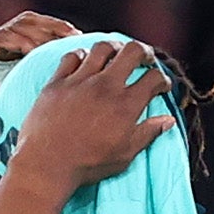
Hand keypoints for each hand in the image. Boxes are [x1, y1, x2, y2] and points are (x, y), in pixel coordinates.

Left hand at [9, 39, 174, 193]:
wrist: (45, 166)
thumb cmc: (86, 165)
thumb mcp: (123, 155)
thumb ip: (147, 134)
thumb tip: (168, 120)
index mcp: (125, 105)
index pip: (154, 78)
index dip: (163, 79)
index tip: (161, 85)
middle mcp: (105, 87)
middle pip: (133, 51)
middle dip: (144, 52)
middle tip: (144, 58)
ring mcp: (80, 81)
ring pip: (103, 47)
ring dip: (114, 48)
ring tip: (116, 55)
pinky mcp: (57, 82)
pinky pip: (72, 56)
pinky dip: (82, 55)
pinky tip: (85, 63)